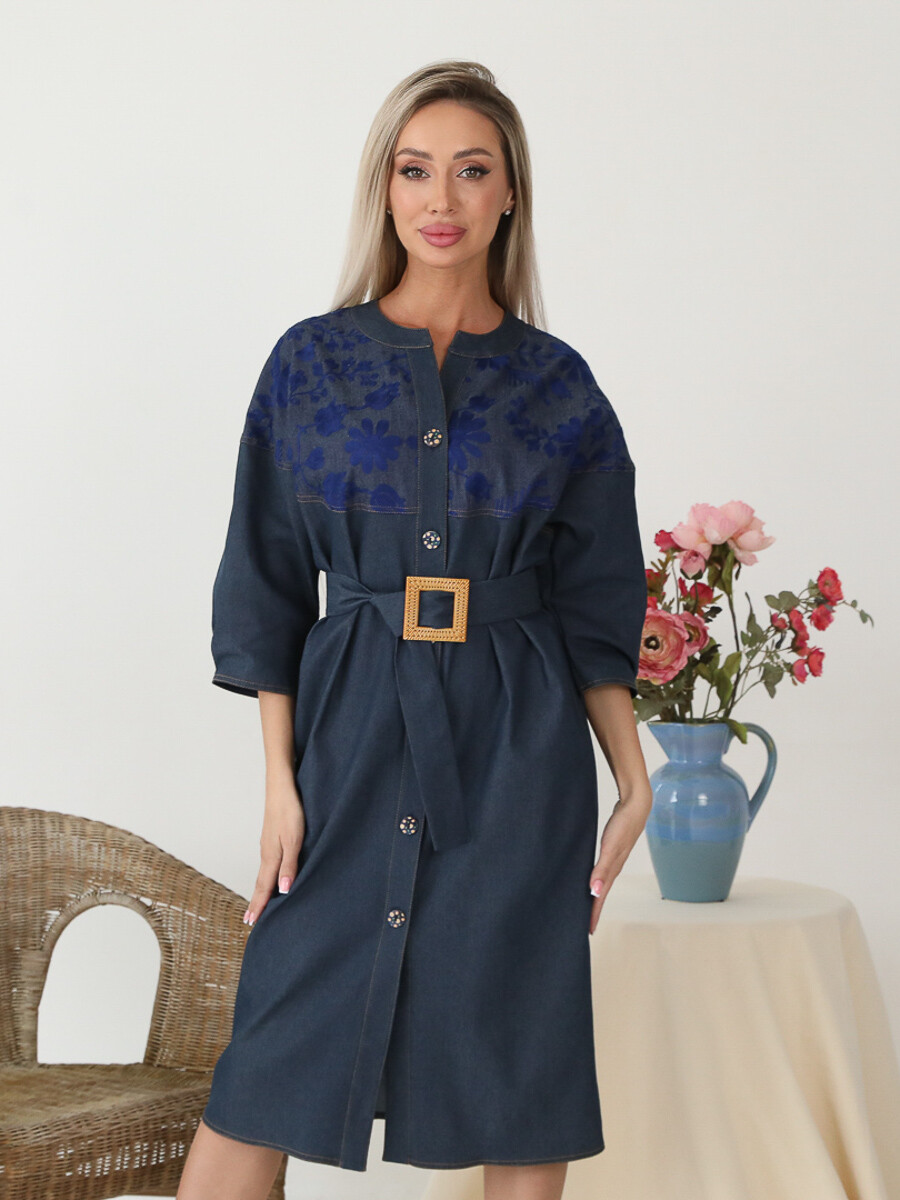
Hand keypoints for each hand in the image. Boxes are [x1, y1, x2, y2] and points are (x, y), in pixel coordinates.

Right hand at [243, 776, 305, 925]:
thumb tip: (283, 891)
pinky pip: (268, 863)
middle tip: (249, 920)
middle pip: (260, 882)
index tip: (251, 923)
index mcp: (271, 856)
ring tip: (257, 903)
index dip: (259, 905)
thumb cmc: (290, 811)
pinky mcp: (272, 837)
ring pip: (263, 873)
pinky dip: (266, 876)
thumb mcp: (294, 839)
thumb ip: (289, 865)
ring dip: (260, 890)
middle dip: (256, 901)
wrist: (282, 787)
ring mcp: (268, 844)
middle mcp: (266, 853)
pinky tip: (270, 876)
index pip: (264, 886)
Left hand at [588, 783, 651, 933]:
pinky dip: (596, 879)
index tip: (588, 930)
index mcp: (612, 869)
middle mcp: (613, 867)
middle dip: (594, 909)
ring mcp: (613, 858)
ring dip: (595, 895)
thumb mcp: (610, 847)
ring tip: (587, 906)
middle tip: (585, 925)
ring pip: (601, 882)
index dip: (594, 913)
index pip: (600, 897)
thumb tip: (594, 892)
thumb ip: (602, 869)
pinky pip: (601, 869)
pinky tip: (592, 879)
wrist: (636, 804)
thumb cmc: (623, 824)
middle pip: (601, 893)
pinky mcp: (612, 849)